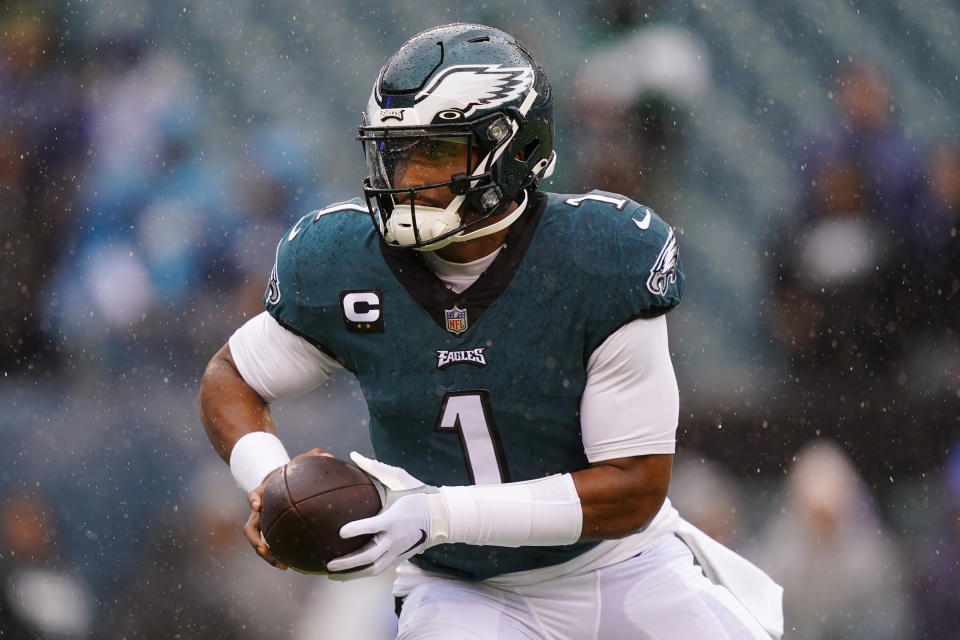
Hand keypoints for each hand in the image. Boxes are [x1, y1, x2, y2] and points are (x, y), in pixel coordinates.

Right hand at [243, 447, 328, 569]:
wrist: (280, 481)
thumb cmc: (293, 471)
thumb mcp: (301, 461)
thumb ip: (313, 456)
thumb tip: (329, 455)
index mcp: (263, 493)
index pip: (253, 496)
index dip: (253, 500)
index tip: (257, 505)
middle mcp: (259, 512)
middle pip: (250, 529)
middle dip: (256, 541)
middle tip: (265, 549)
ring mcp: (263, 524)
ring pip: (259, 544)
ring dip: (268, 556)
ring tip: (283, 566)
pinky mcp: (271, 534)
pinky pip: (275, 547)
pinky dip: (284, 557)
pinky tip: (302, 566)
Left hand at [326, 452, 447, 579]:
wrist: (441, 516)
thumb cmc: (418, 495)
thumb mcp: (399, 478)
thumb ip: (375, 468)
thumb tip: (353, 455)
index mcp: (392, 518)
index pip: (372, 526)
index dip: (356, 530)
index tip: (340, 532)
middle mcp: (394, 538)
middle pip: (368, 556)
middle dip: (348, 562)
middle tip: (329, 564)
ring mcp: (397, 550)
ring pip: (373, 568)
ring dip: (352, 574)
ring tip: (334, 574)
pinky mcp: (399, 557)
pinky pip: (378, 569)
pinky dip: (362, 573)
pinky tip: (348, 574)